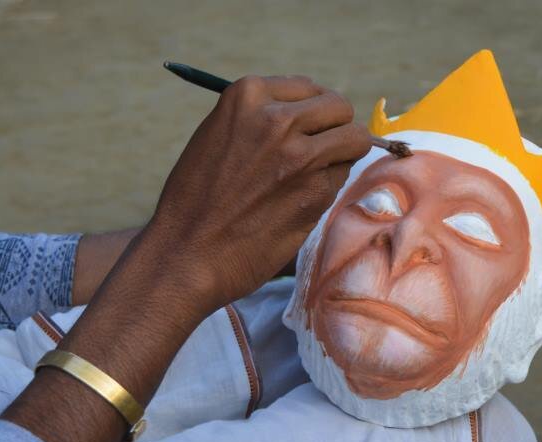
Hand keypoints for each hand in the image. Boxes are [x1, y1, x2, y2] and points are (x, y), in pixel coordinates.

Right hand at [144, 75, 371, 313]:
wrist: (187, 252)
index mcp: (248, 94)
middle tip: (321, 150)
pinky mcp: (317, 191)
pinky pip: (341, 177)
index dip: (311, 113)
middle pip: (339, 107)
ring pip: (354, 139)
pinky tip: (297, 201)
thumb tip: (311, 115)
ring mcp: (301, 155)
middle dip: (336, 128)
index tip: (304, 130)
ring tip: (309, 176)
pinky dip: (328, 187)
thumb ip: (261, 118)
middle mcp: (278, 119)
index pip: (309, 89)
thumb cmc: (197, 198)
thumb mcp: (219, 134)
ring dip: (341, 156)